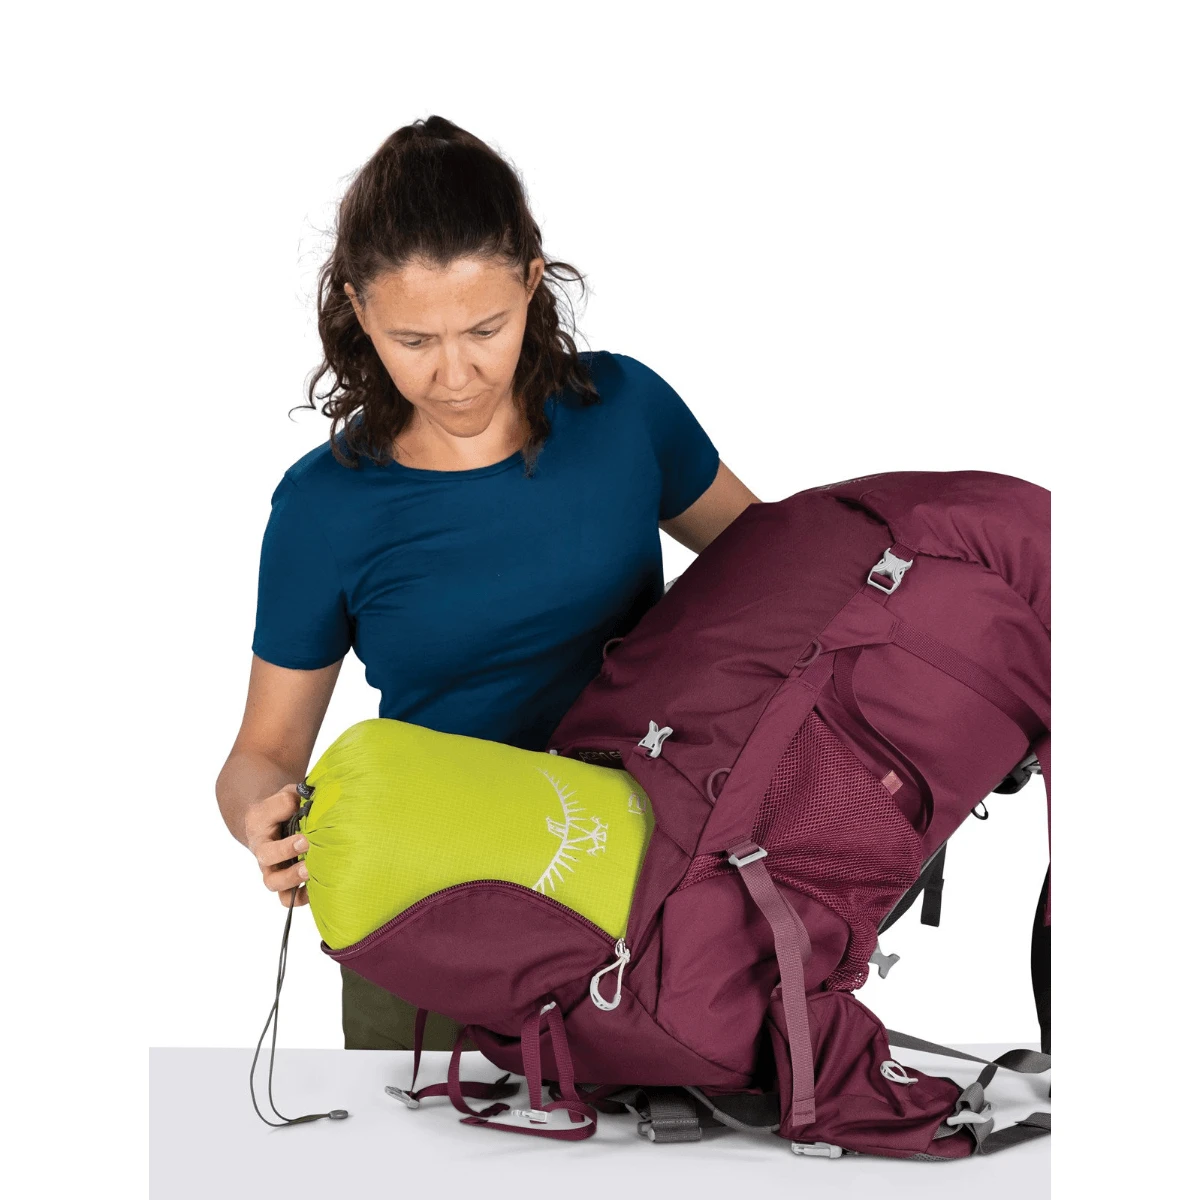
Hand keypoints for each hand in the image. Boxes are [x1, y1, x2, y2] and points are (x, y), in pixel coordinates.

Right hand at [245, 783, 310, 906]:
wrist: (274, 820)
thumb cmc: (281, 808)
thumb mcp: (281, 797)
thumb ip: (288, 800)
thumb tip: (304, 807)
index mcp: (260, 838)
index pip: (268, 850)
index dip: (286, 848)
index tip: (305, 840)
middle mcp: (266, 859)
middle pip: (272, 879)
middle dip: (292, 872)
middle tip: (310, 861)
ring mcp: (276, 873)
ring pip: (280, 892)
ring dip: (298, 886)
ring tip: (315, 875)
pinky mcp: (288, 882)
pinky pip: (291, 899)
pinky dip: (304, 898)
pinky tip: (321, 890)